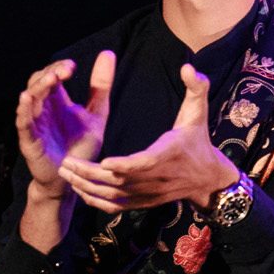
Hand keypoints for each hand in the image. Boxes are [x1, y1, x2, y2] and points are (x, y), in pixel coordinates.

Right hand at [16, 53, 113, 194]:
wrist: (75, 178)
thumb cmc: (81, 146)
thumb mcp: (96, 114)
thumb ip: (100, 86)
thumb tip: (108, 53)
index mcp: (57, 101)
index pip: (52, 75)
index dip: (59, 68)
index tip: (73, 68)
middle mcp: (43, 108)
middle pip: (38, 82)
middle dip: (50, 74)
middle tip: (65, 71)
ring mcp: (35, 124)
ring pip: (30, 99)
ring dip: (38, 87)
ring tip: (51, 78)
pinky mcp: (30, 141)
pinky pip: (23, 123)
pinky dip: (23, 110)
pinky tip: (26, 98)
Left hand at [59, 63, 239, 213]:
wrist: (207, 177)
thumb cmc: (197, 140)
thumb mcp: (199, 111)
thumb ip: (196, 87)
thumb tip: (187, 67)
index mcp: (170, 154)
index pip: (146, 163)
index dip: (125, 165)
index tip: (103, 161)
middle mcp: (158, 178)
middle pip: (120, 181)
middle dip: (90, 174)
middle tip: (66, 161)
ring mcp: (150, 193)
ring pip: (114, 196)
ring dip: (87, 187)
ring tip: (66, 172)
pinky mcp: (144, 202)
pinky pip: (116, 206)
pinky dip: (96, 200)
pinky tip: (79, 190)